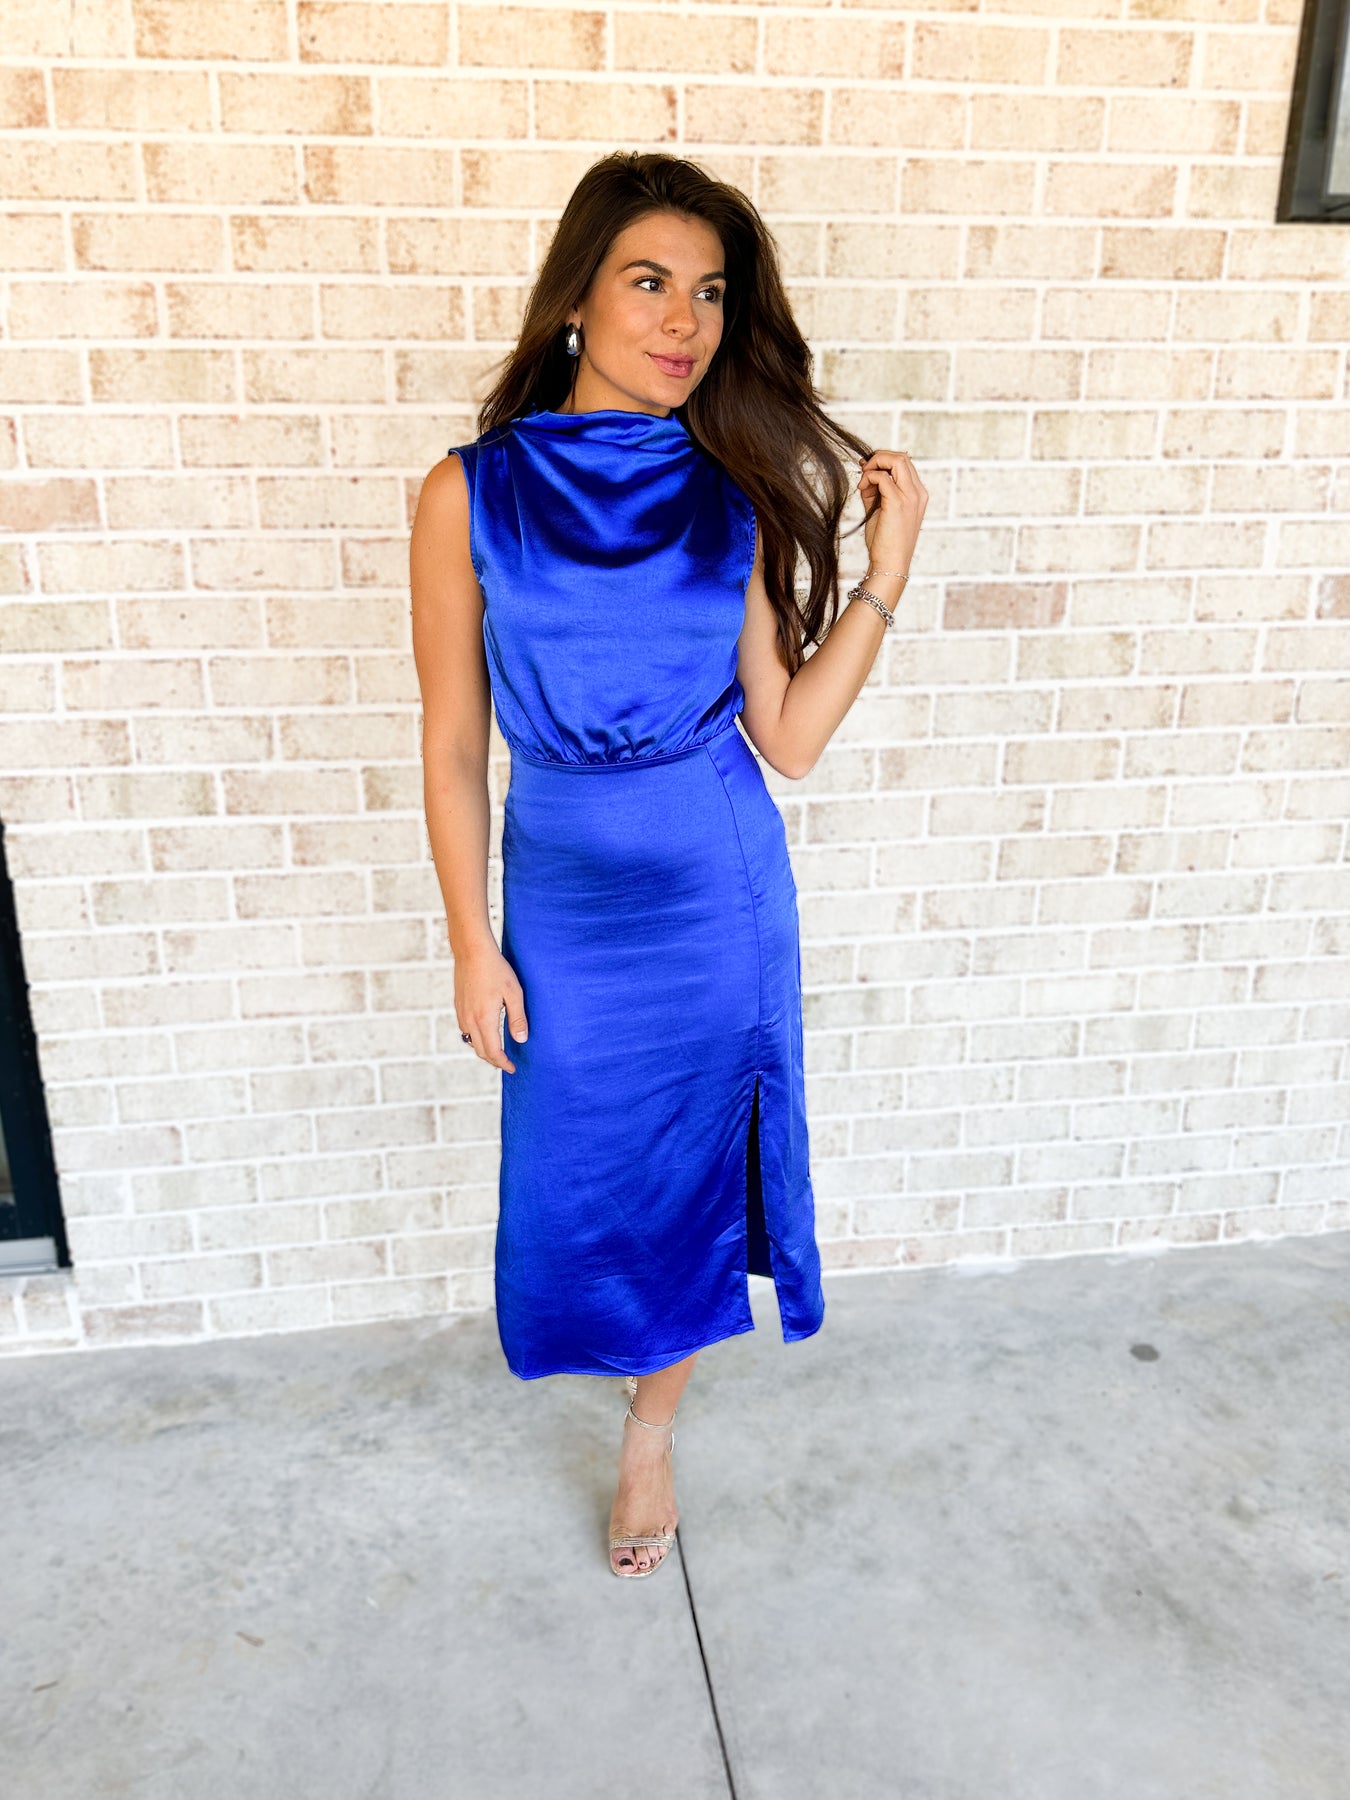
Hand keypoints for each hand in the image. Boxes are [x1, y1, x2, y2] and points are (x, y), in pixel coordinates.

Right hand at [455, 940, 528, 1072]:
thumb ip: (518, 1018)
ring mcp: (461, 1013)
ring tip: (498, 1051)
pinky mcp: (458, 1006)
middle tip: (507, 1063)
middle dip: (494, 1060)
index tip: (512, 1068)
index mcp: (484, 1020)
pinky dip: (475, 1038)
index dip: (503, 1063)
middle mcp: (470, 1020)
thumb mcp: (513, 993)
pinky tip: (485, 1033)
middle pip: (480, 1051)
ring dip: (484, 1050)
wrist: (471, 951)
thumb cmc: (496, 969)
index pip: (493, 1052)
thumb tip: (521, 1040)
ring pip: (471, 1042)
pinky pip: (466, 1030)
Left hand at [858, 449, 926, 574]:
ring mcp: (910, 497)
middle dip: (880, 457)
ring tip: (863, 481)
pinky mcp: (898, 503)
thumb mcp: (880, 510)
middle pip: (902, 457)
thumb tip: (865, 473)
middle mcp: (918, 493)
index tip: (868, 472)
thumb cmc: (885, 542)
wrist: (890, 564)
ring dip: (875, 464)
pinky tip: (862, 488)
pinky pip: (883, 477)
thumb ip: (875, 491)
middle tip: (864, 471)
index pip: (904, 464)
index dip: (884, 461)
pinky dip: (870, 477)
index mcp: (918, 494)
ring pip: (897, 460)